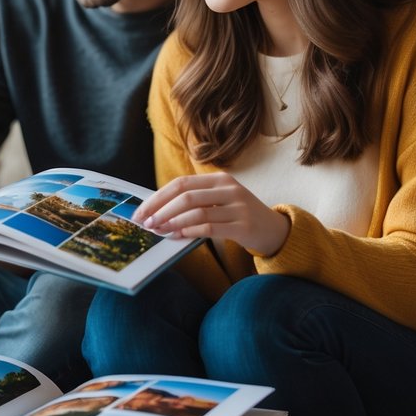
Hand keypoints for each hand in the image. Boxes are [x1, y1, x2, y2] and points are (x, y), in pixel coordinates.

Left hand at [132, 172, 289, 255]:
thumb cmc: (239, 215)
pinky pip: (209, 227)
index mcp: (219, 179)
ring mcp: (238, 206)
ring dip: (172, 222)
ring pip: (196, 212)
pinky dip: (189, 231)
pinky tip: (177, 236)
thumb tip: (157, 211)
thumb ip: (195, 201)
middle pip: (186, 196)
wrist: (274, 229)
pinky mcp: (243, 225)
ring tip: (159, 232)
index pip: (181, 183)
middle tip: (147, 223)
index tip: (142, 211)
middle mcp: (229, 189)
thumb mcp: (219, 201)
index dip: (158, 197)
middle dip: (161, 210)